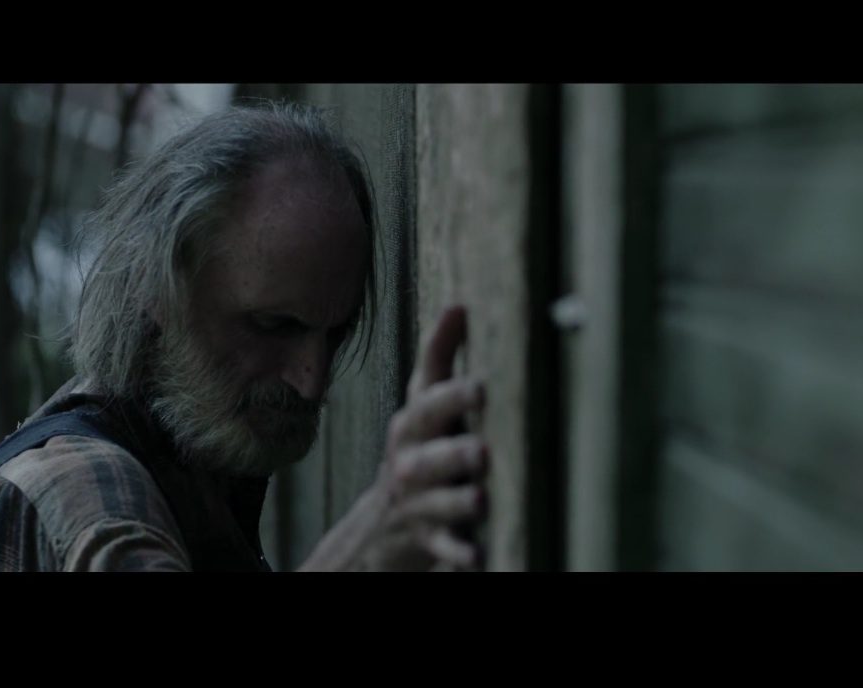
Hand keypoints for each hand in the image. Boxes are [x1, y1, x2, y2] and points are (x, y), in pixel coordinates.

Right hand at [300, 305, 488, 571]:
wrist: (381, 527)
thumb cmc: (416, 453)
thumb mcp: (421, 408)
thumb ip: (439, 359)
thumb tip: (459, 305)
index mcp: (414, 426)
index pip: (428, 405)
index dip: (451, 395)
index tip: (480, 387)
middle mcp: (411, 463)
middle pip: (430, 456)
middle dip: (454, 452)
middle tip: (481, 450)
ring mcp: (417, 504)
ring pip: (437, 502)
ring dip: (458, 501)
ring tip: (479, 498)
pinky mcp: (426, 541)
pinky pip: (442, 549)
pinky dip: (459, 554)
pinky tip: (479, 557)